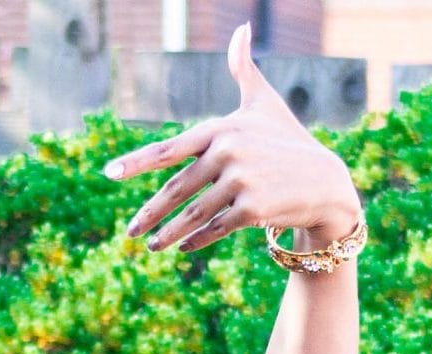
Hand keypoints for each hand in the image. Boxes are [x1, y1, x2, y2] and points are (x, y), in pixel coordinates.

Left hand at [102, 26, 361, 256]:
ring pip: (191, 214)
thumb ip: (244, 70)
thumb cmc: (287, 141)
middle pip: (177, 188)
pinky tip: (183, 248)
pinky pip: (213, 228)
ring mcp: (240, 180)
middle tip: (129, 230)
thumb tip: (242, 27)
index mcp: (222, 129)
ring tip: (150, 246)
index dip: (137, 162)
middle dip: (150, 213)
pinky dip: (196, 240)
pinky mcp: (252, 209)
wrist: (323, 181)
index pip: (171, 148)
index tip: (109, 173)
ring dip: (167, 233)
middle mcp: (228, 152)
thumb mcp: (264, 103)